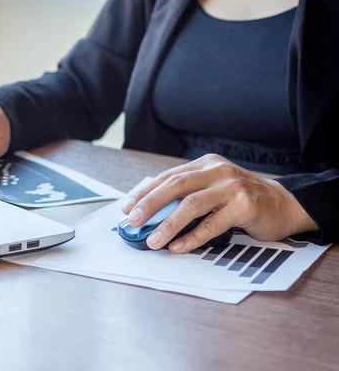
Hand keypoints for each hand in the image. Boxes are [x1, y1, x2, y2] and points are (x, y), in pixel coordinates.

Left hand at [121, 154, 317, 252]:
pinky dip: (192, 237)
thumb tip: (151, 216)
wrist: (285, 205)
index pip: (168, 177)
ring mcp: (232, 187)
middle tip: (134, 221)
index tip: (127, 208)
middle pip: (175, 186)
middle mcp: (217, 171)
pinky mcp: (245, 205)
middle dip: (150, 204)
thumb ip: (188, 196)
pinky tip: (178, 247)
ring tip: (153, 240)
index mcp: (205, 165)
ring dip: (168, 225)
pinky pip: (212, 224)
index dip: (145, 193)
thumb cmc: (242, 201)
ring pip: (191, 205)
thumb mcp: (213, 190)